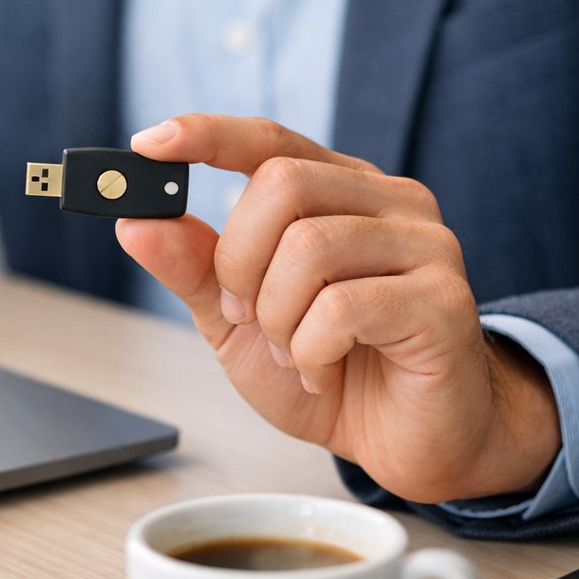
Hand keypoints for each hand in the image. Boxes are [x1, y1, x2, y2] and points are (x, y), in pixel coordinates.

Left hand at [115, 114, 560, 503]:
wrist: (406, 442)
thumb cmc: (332, 371)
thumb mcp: (238, 320)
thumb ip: (193, 268)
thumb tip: (135, 220)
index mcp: (339, 192)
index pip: (269, 141)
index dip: (207, 136)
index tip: (147, 145)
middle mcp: (389, 202)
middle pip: (282, 186)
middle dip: (239, 261)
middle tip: (247, 315)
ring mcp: (425, 245)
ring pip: (310, 247)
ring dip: (277, 317)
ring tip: (292, 352)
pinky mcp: (443, 300)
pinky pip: (343, 308)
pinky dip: (311, 351)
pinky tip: (323, 371)